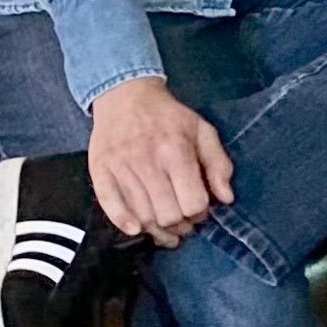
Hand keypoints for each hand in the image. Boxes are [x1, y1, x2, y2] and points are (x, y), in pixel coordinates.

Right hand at [88, 76, 233, 244]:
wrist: (126, 95)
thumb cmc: (169, 116)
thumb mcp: (203, 131)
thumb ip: (218, 164)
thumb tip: (226, 198)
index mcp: (176, 152)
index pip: (193, 202)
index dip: (200, 213)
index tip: (200, 210)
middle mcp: (148, 162)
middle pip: (168, 215)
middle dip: (180, 226)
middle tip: (184, 224)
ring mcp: (121, 167)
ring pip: (141, 216)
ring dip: (157, 231)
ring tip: (167, 232)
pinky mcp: (100, 170)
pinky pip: (109, 204)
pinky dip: (123, 221)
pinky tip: (137, 229)